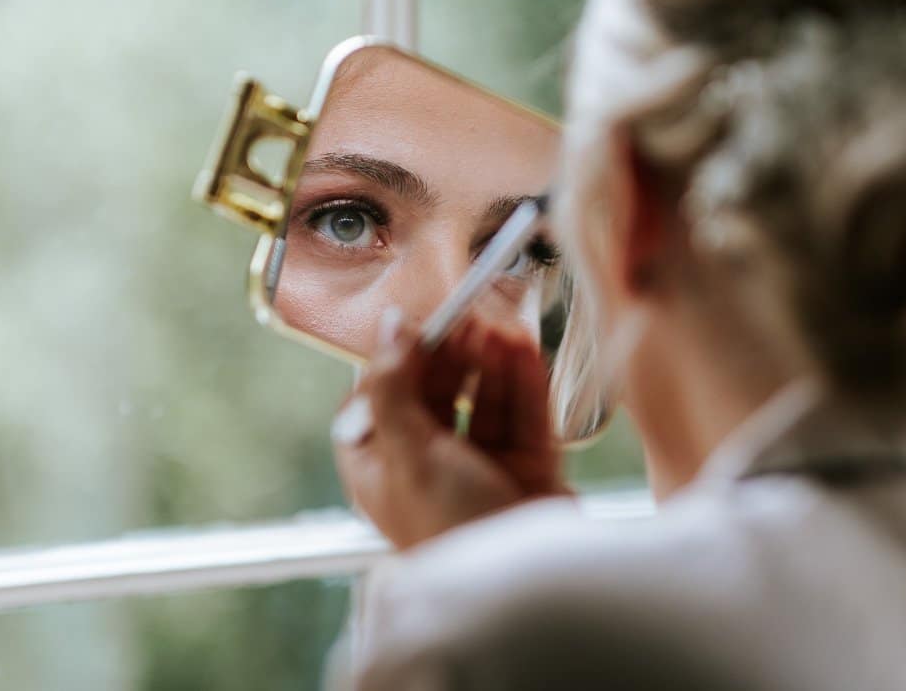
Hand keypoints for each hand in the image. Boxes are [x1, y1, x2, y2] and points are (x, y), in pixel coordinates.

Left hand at [332, 309, 570, 549]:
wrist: (519, 585)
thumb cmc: (447, 528)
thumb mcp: (405, 452)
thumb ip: (393, 385)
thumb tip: (389, 325)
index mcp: (381, 468)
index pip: (382, 398)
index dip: (399, 360)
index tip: (417, 326)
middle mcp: (428, 465)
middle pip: (437, 393)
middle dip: (452, 355)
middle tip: (467, 319)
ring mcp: (479, 466)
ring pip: (482, 399)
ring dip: (490, 362)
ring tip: (497, 328)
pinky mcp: (524, 466)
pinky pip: (522, 413)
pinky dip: (523, 380)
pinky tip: (523, 349)